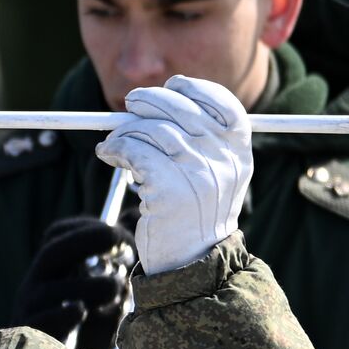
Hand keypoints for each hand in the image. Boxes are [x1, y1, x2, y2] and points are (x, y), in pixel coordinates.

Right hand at [11, 216, 135, 348]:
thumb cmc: (81, 337)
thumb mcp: (99, 300)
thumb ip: (112, 274)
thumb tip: (130, 240)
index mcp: (50, 273)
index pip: (57, 236)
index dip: (85, 229)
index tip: (117, 235)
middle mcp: (35, 287)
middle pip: (52, 253)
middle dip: (87, 241)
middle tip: (120, 242)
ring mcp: (30, 312)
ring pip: (50, 289)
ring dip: (89, 285)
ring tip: (115, 290)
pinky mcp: (31, 339)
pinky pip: (44, 321)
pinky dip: (66, 314)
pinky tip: (82, 313)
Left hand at [95, 75, 251, 273]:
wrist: (191, 262)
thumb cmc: (194, 214)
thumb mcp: (213, 175)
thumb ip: (200, 142)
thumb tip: (156, 104)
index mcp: (239, 152)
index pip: (224, 104)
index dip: (195, 88)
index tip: (172, 86)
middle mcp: (223, 160)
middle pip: (182, 109)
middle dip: (149, 101)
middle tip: (130, 104)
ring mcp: (197, 175)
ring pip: (153, 130)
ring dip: (125, 130)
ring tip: (114, 142)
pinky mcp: (168, 191)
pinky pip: (135, 152)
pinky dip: (115, 148)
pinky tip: (108, 154)